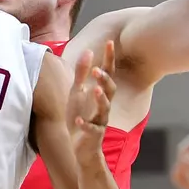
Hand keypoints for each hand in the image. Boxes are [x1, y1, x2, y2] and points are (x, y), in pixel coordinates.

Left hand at [66, 41, 116, 165]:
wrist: (80, 146)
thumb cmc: (80, 116)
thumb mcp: (77, 92)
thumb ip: (81, 73)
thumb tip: (88, 51)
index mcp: (100, 94)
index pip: (108, 73)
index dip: (109, 59)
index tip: (110, 42)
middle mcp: (103, 106)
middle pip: (110, 90)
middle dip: (105, 80)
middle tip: (97, 70)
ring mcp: (100, 121)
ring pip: (105, 109)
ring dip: (100, 99)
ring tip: (95, 90)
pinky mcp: (94, 135)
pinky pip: (92, 130)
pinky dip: (86, 125)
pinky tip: (79, 120)